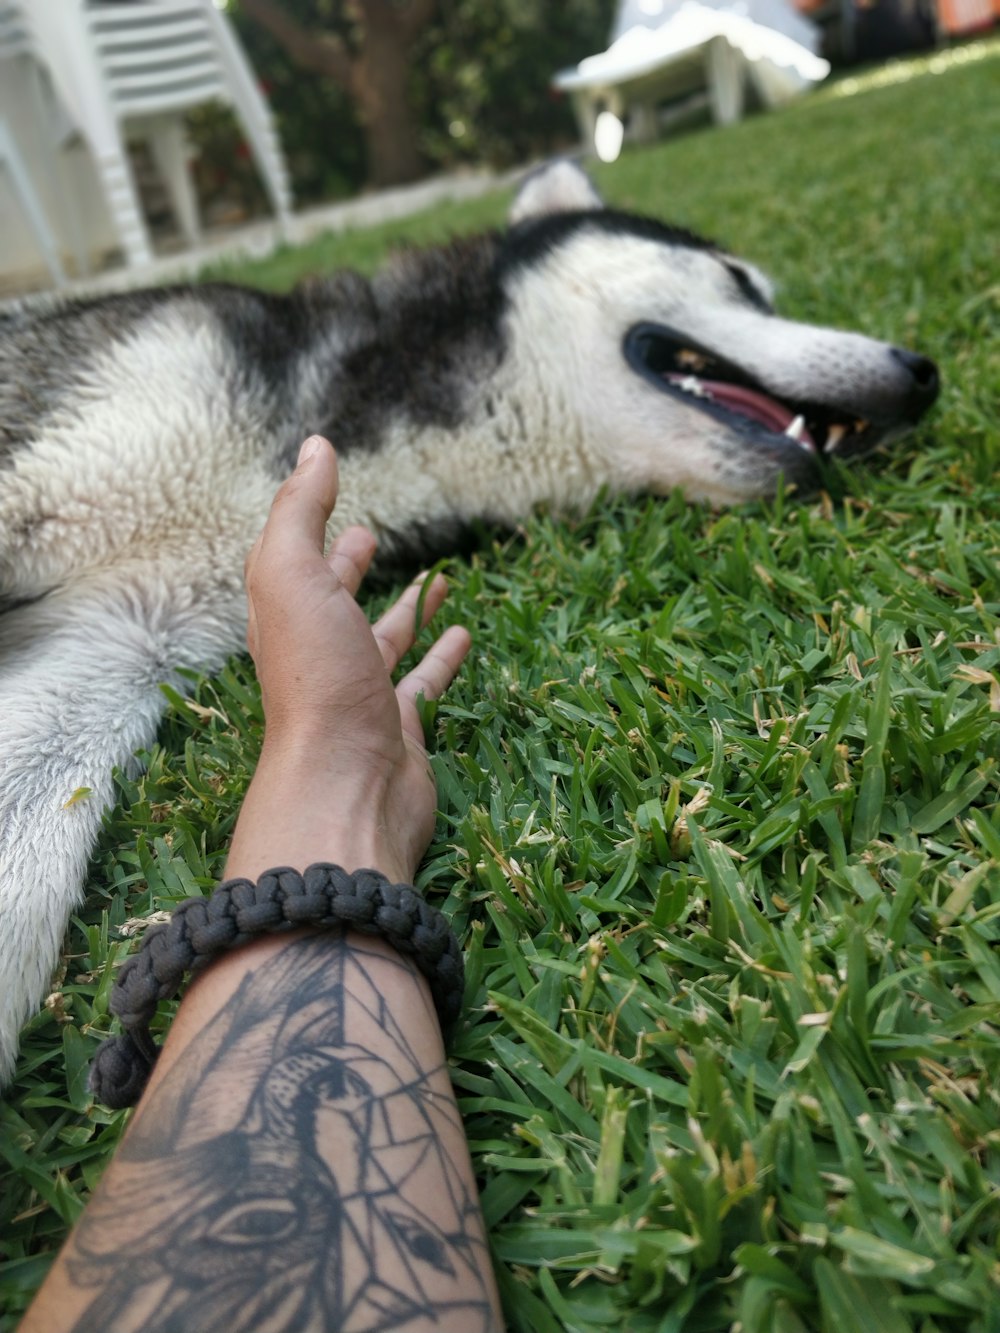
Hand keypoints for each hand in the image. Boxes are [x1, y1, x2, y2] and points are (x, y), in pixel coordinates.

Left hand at [225, 435, 470, 884]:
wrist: (346, 785)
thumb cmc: (316, 680)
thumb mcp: (294, 577)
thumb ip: (301, 511)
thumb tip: (314, 445)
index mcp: (284, 618)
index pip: (293, 561)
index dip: (310, 524)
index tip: (332, 491)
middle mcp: (317, 655)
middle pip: (333, 601)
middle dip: (349, 567)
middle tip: (370, 535)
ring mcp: (358, 693)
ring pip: (384, 641)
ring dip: (407, 609)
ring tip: (440, 578)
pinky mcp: (399, 726)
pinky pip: (423, 682)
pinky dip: (441, 656)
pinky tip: (463, 635)